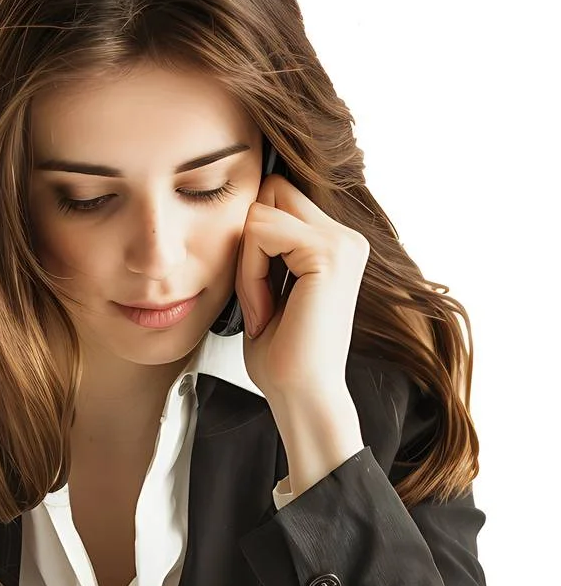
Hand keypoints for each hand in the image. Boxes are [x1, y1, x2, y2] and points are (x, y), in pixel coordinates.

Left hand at [236, 172, 370, 404]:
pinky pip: (259, 233)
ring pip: (258, 213)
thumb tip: (241, 207)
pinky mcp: (328, 253)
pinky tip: (266, 311)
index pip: (274, 197)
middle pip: (268, 191)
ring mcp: (342, 242)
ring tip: (263, 307)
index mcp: (333, 242)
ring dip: (245, 264)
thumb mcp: (268, 285)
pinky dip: (248, 274)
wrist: (299, 393)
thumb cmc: (281, 352)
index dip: (250, 238)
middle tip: (256, 294)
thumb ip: (266, 246)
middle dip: (247, 241)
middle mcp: (345, 236)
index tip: (257, 289)